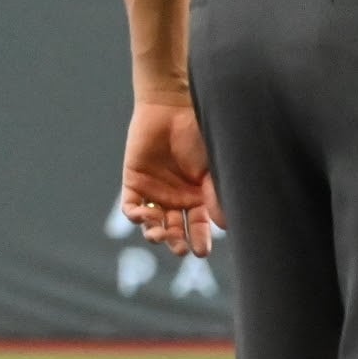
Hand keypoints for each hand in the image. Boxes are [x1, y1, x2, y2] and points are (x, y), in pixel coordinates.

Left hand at [121, 99, 221, 256]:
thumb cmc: (198, 134)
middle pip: (175, 231)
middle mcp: (177, 199)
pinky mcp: (134, 182)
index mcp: (199, 198)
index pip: (199, 227)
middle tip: (181, 248)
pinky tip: (145, 217)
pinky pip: (132, 207)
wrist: (172, 106)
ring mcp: (155, 192)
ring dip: (155, 235)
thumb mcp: (213, 167)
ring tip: (161, 235)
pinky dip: (136, 216)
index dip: (200, 241)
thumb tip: (225, 227)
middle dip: (177, 243)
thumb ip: (216, 194)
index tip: (201, 252)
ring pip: (153, 224)